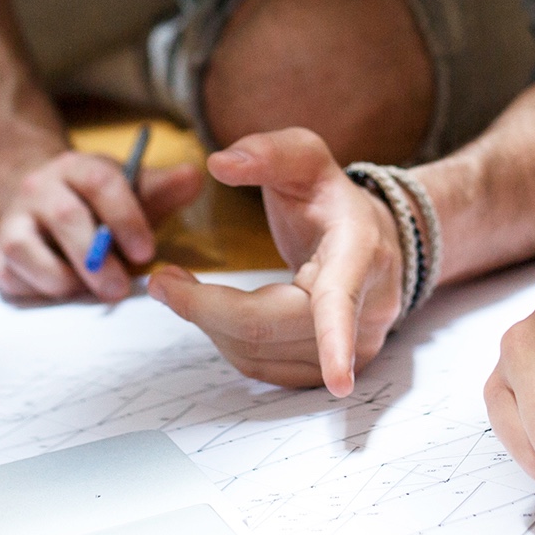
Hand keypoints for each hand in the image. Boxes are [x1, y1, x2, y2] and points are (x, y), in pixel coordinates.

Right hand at [0, 148, 202, 304]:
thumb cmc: (98, 206)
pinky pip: (9, 275)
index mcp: (77, 167)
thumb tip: (194, 176)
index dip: (124, 217)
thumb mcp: (131, 193)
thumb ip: (162, 190)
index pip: (99, 180)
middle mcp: (39, 188)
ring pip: (24, 247)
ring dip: (59, 277)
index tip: (147, 252)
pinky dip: (36, 290)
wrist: (42, 204)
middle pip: (64, 215)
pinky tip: (61, 293)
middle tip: (118, 289)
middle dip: (94, 256)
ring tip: (85, 292)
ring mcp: (13, 219)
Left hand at [145, 128, 401, 394]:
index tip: (339, 381)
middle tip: (160, 281)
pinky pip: (262, 367)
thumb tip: (219, 163)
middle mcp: (364, 308)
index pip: (342, 301)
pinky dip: (224, 340)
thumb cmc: (331, 199)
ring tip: (178, 286)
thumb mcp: (305, 157)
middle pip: (272, 328)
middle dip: (206, 308)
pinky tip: (209, 310)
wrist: (373, 239)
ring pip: (261, 353)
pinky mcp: (326, 368)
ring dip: (208, 324)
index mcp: (359, 253)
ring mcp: (352, 347)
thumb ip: (266, 153)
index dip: (336, 339)